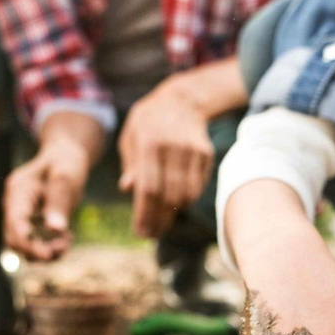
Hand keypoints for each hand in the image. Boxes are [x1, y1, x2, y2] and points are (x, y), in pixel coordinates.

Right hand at [3, 136, 90, 261]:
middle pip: (14, 239)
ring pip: (23, 244)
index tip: (49, 255)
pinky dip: (49, 245)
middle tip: (65, 246)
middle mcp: (14, 205)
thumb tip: (56, 230)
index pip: (15, 224)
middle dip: (38, 250)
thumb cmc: (65, 162)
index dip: (28, 243)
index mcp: (18, 191)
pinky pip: (33, 242)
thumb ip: (59, 203)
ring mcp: (20, 214)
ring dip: (45, 250)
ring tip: (67, 242)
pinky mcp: (29, 222)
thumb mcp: (66, 178)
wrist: (64, 155)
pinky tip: (66, 237)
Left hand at [118, 78, 213, 238]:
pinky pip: (197, 187)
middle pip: (168, 196)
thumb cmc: (147, 123)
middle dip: (159, 221)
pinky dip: (185, 201)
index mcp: (149, 143)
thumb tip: (128, 189)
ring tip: (160, 223)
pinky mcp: (206, 154)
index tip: (140, 232)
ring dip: (172, 214)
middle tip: (150, 234)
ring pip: (185, 195)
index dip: (145, 214)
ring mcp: (192, 151)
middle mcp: (173, 147)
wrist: (182, 99)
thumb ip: (130, 164)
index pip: (148, 188)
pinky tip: (174, 205)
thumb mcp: (130, 137)